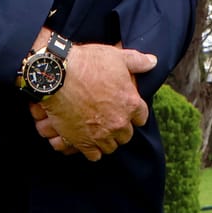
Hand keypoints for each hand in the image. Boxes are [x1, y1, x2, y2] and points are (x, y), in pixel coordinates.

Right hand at [29, 43, 154, 159]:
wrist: (58, 75)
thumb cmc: (88, 63)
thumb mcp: (116, 56)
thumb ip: (137, 61)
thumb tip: (153, 62)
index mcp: (130, 103)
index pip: (141, 117)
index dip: (134, 113)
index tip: (125, 108)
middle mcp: (119, 122)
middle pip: (126, 135)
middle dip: (120, 128)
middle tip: (109, 118)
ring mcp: (101, 134)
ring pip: (111, 146)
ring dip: (106, 139)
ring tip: (98, 130)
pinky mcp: (83, 142)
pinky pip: (94, 155)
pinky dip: (92, 150)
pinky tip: (87, 140)